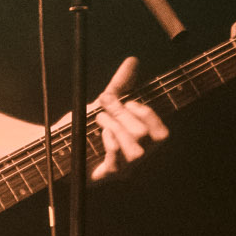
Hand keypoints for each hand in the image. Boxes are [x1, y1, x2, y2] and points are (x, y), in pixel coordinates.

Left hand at [89, 56, 168, 181]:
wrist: (74, 151)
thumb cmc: (100, 125)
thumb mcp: (112, 103)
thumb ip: (123, 84)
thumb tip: (132, 60)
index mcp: (151, 142)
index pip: (161, 133)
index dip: (146, 114)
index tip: (129, 102)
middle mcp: (145, 158)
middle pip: (141, 136)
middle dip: (121, 113)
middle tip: (104, 101)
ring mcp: (129, 169)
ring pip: (133, 151)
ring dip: (114, 127)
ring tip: (101, 118)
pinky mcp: (112, 175)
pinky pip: (116, 161)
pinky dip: (109, 143)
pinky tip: (103, 135)